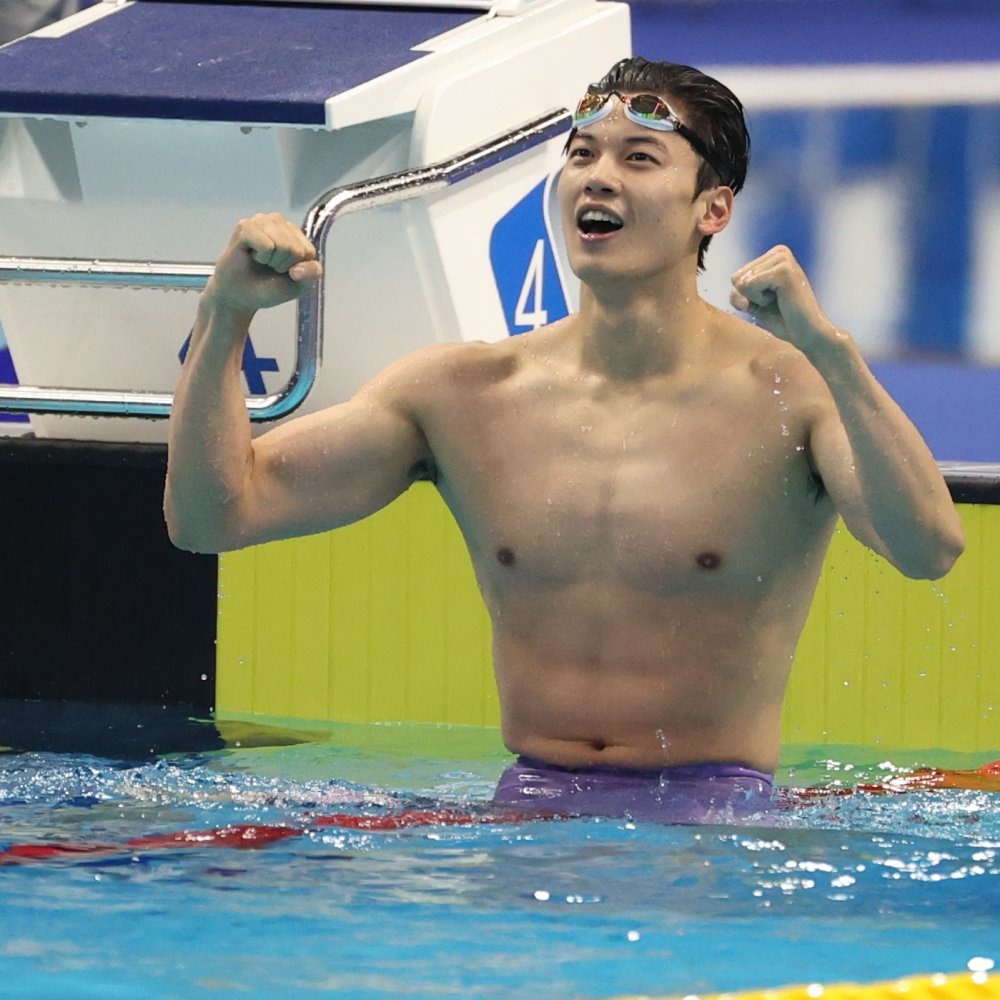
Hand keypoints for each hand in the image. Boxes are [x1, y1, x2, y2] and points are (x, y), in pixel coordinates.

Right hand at [204, 213, 322, 315]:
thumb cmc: (268, 287)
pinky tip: (251, 255)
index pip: (308, 252)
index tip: (282, 270)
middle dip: (283, 265)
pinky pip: (266, 245)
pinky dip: (260, 257)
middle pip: (295, 249)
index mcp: (295, 233)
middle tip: (268, 266)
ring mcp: (261, 221)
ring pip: (283, 245)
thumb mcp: (298, 285)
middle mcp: (279, 222)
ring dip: (271, 261)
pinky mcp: (246, 226)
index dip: (296, 269)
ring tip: (261, 260)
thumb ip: (311, 275)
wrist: (240, 295)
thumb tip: (298, 269)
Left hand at [730, 245, 838, 354]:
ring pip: (742, 283)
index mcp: (773, 256)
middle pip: (737, 278)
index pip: (736, 277)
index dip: (747, 297)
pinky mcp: (784, 270)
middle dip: (751, 297)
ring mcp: (783, 259)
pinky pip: (750, 286)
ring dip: (757, 299)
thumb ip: (738, 293)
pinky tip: (782, 300)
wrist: (806, 333)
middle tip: (776, 301)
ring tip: (781, 300)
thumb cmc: (783, 319)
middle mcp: (779, 252)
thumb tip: (737, 284)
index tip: (771, 300)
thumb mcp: (753, 304)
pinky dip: (761, 300)